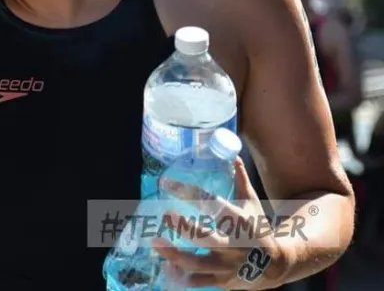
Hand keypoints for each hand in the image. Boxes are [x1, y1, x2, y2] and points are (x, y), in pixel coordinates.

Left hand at [151, 158, 287, 288]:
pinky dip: (180, 278)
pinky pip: (198, 282)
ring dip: (174, 255)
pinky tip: (165, 268)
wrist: (278, 266)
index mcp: (240, 222)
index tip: (167, 183)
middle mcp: (233, 246)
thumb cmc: (259, 228)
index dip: (190, 193)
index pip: (213, 204)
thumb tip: (234, 155)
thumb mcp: (252, 204)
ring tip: (154, 242)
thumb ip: (240, 181)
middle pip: (206, 238)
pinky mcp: (221, 281)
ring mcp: (226, 266)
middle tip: (165, 214)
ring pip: (197, 264)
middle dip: (184, 228)